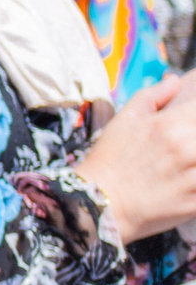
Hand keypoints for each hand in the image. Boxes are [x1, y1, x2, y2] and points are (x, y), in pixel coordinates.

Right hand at [76, 73, 195, 242]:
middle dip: (195, 138)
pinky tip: (189, 178)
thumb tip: (174, 80)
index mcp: (170, 125)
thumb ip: (153, 96)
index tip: (191, 119)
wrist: (98, 203)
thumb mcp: (123, 120)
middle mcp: (186, 148)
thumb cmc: (109, 159)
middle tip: (187, 146)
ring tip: (187, 160)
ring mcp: (193, 177)